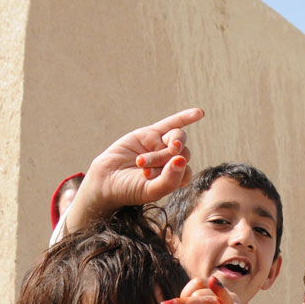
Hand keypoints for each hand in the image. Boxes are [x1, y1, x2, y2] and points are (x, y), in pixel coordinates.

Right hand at [69, 108, 203, 227]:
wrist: (105, 180)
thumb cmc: (128, 189)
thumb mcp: (150, 190)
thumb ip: (169, 179)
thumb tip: (182, 160)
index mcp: (173, 177)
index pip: (186, 172)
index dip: (173, 174)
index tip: (152, 179)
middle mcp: (170, 161)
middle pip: (182, 154)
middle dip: (164, 160)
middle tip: (143, 169)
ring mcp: (161, 146)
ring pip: (177, 138)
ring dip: (171, 144)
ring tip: (159, 152)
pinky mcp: (150, 133)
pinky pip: (172, 123)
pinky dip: (186, 117)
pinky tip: (199, 113)